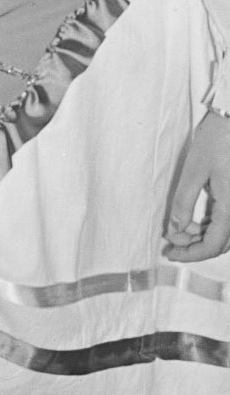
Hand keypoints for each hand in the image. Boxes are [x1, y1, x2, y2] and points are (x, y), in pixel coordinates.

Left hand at [164, 113, 229, 259]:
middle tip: (170, 244)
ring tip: (177, 230)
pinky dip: (211, 224)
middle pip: (221, 243)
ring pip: (225, 233)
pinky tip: (193, 220)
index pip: (213, 245)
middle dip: (195, 247)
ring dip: (203, 236)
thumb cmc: (217, 141)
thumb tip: (176, 229)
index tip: (170, 252)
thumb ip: (184, 202)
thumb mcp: (194, 170)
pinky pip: (228, 220)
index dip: (191, 254)